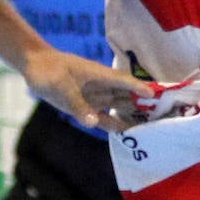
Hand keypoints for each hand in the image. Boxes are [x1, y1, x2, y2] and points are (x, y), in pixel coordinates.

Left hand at [23, 47, 154, 131]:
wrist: (35, 67)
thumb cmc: (48, 70)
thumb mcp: (59, 86)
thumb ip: (77, 104)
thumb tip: (93, 122)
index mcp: (98, 74)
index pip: (123, 82)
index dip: (139, 88)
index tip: (157, 95)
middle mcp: (101, 86)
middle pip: (126, 95)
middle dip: (144, 102)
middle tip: (164, 114)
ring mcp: (95, 96)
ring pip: (119, 105)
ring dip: (133, 113)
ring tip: (152, 125)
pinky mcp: (86, 106)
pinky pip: (104, 117)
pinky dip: (115, 124)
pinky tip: (127, 132)